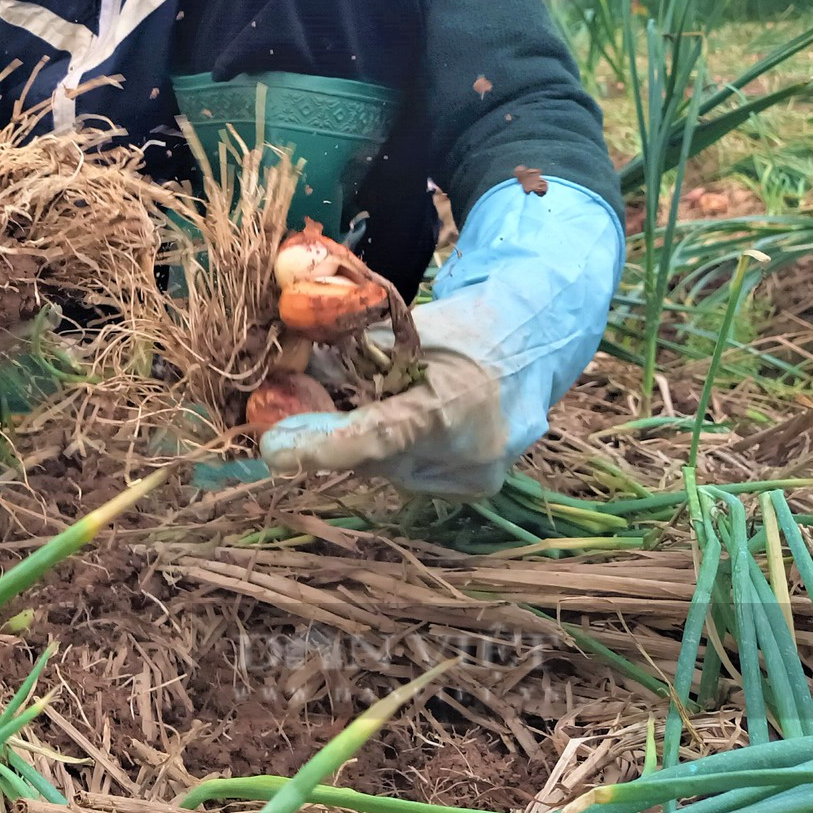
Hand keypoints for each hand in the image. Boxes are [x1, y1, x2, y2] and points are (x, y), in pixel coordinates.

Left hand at [259, 176, 622, 498]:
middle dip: (331, 434)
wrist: (538, 340)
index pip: (380, 438)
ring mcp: (478, 477)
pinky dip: (388, 449)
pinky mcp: (474, 488)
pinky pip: (407, 472)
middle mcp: (473, 452)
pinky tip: (397, 418)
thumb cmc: (468, 325)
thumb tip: (284, 374)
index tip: (275, 448)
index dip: (322, 445)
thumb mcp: (407, 329)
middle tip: (298, 414)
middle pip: (373, 458)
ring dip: (361, 440)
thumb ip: (349, 354)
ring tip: (371, 401)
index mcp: (460, 402)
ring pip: (385, 468)